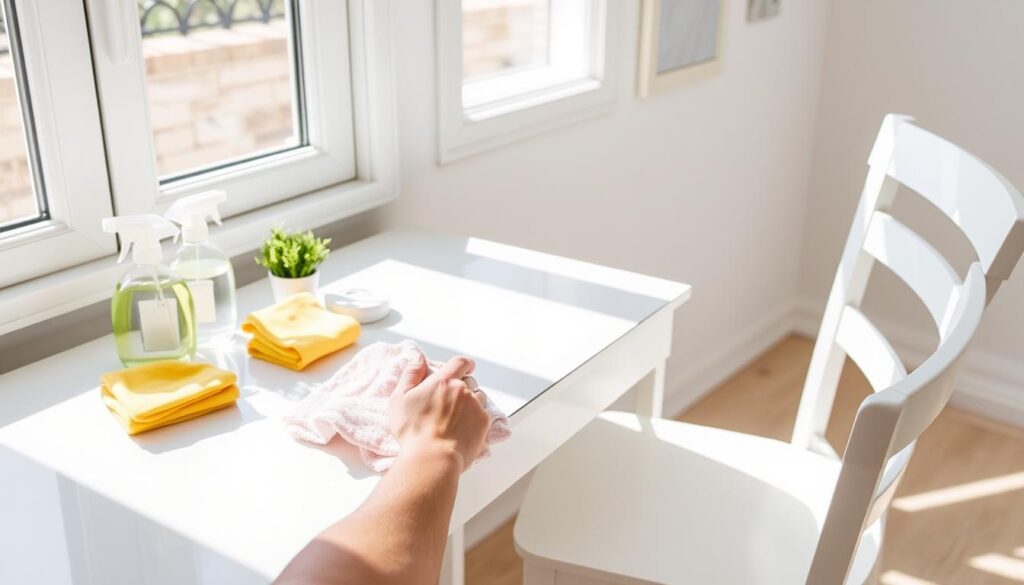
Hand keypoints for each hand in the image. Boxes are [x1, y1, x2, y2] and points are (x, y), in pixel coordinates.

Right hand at [389, 354, 490, 471]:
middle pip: (469, 381)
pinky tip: (463, 428)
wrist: (432, 458)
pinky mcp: (483, 422)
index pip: (461, 362)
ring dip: (471, 401)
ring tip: (457, 417)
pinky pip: (484, 413)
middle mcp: (462, 390)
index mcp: (443, 381)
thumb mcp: (400, 399)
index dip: (463, 364)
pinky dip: (476, 417)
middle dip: (462, 387)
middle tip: (450, 402)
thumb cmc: (413, 431)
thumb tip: (417, 357)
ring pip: (479, 396)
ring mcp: (475, 406)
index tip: (464, 368)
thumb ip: (410, 374)